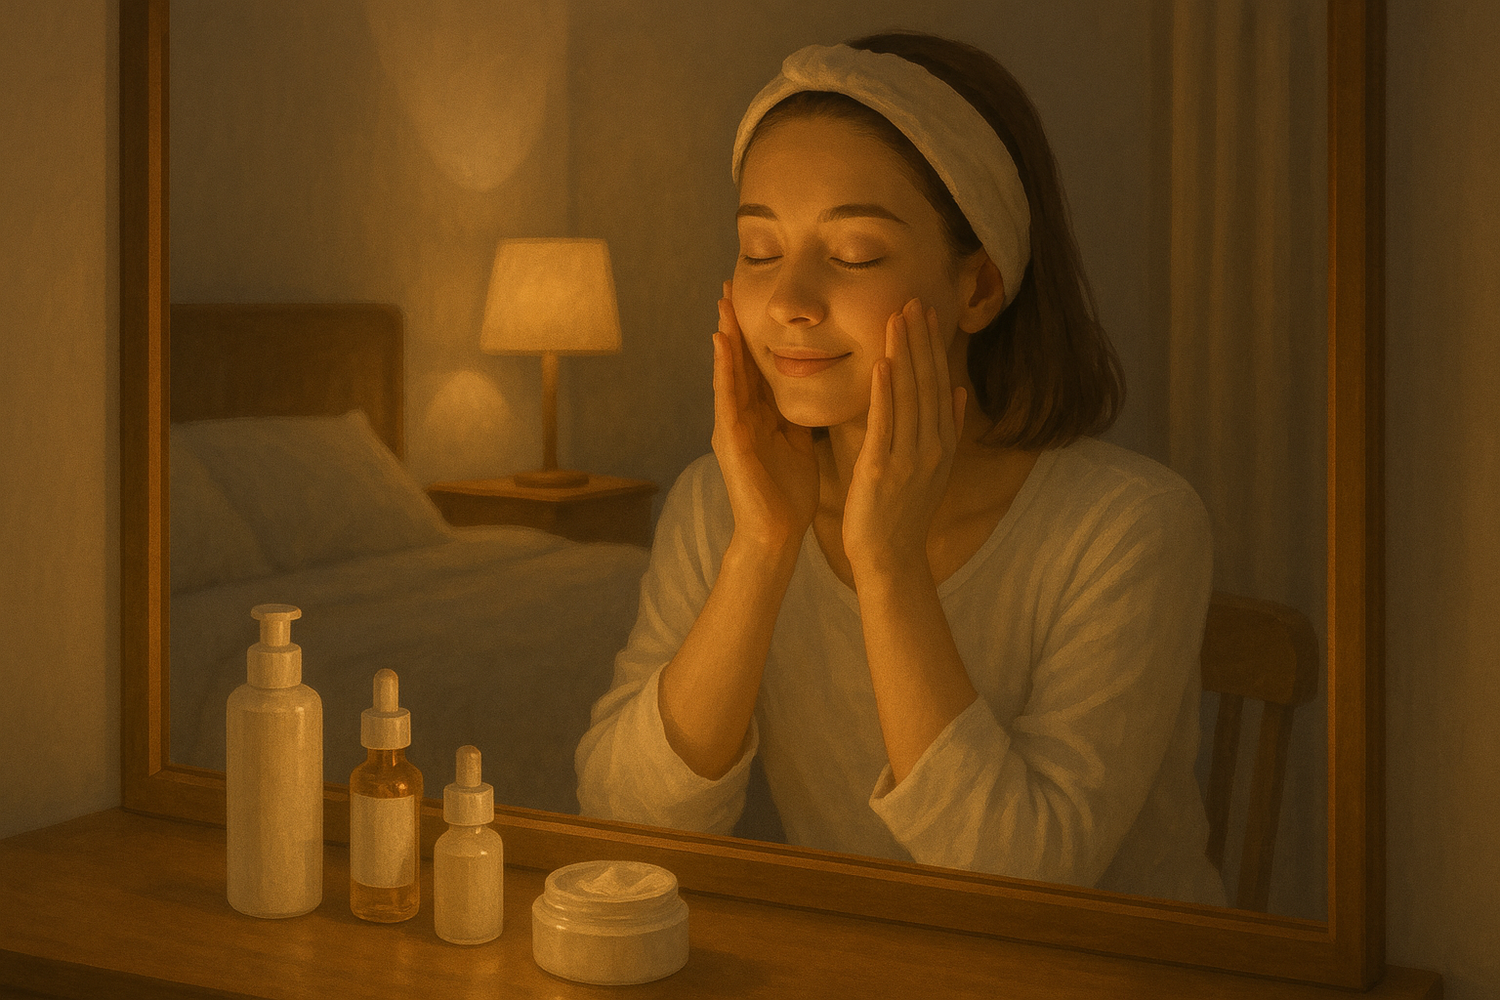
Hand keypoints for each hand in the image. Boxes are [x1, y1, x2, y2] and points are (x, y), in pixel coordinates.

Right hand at [711, 280, 818, 553]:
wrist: (775, 533)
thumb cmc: (789, 493)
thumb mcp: (799, 442)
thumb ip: (800, 415)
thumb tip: (818, 387)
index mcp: (762, 416)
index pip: (760, 365)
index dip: (759, 332)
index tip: (760, 298)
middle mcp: (742, 415)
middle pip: (740, 360)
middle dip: (736, 323)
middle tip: (732, 283)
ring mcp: (731, 425)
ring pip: (728, 371)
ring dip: (724, 335)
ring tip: (723, 301)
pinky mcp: (729, 439)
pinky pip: (726, 396)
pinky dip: (723, 367)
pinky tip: (720, 341)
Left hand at [843, 298, 965, 577]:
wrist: (891, 557)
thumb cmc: (903, 513)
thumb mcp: (933, 469)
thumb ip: (946, 429)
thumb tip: (957, 392)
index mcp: (943, 442)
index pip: (940, 383)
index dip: (934, 346)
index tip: (927, 312)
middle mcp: (932, 445)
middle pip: (928, 382)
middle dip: (921, 340)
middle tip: (914, 299)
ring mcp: (910, 457)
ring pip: (909, 396)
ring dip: (904, 354)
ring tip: (898, 318)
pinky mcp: (884, 468)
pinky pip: (886, 423)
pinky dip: (885, 392)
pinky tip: (883, 363)